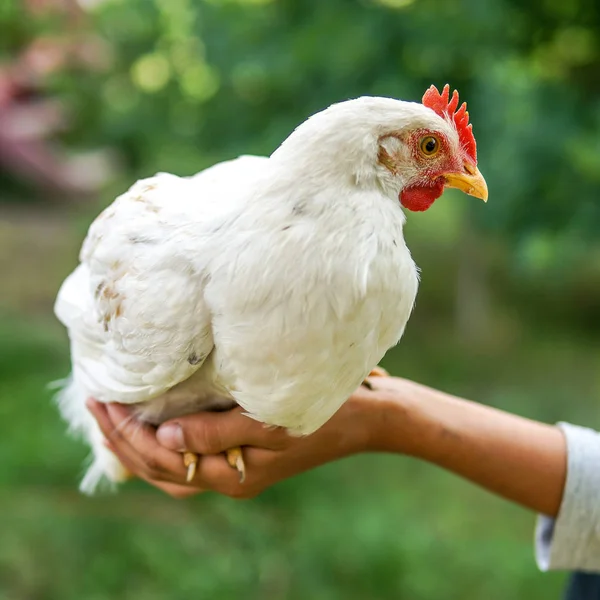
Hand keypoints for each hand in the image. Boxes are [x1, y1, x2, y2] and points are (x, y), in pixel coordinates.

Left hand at [86, 379, 390, 499]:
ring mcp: (238, 468)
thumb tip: (163, 433)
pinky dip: (166, 442)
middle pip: (160, 467)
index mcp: (234, 474)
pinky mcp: (246, 454)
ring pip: (173, 466)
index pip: (163, 458)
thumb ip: (217, 430)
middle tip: (94, 403)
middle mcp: (230, 477)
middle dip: (122, 439)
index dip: (126, 433)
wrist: (369, 418)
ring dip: (140, 442)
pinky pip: (192, 456)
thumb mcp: (272, 421)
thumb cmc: (326, 413)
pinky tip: (158, 419)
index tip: (99, 400)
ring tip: (115, 414)